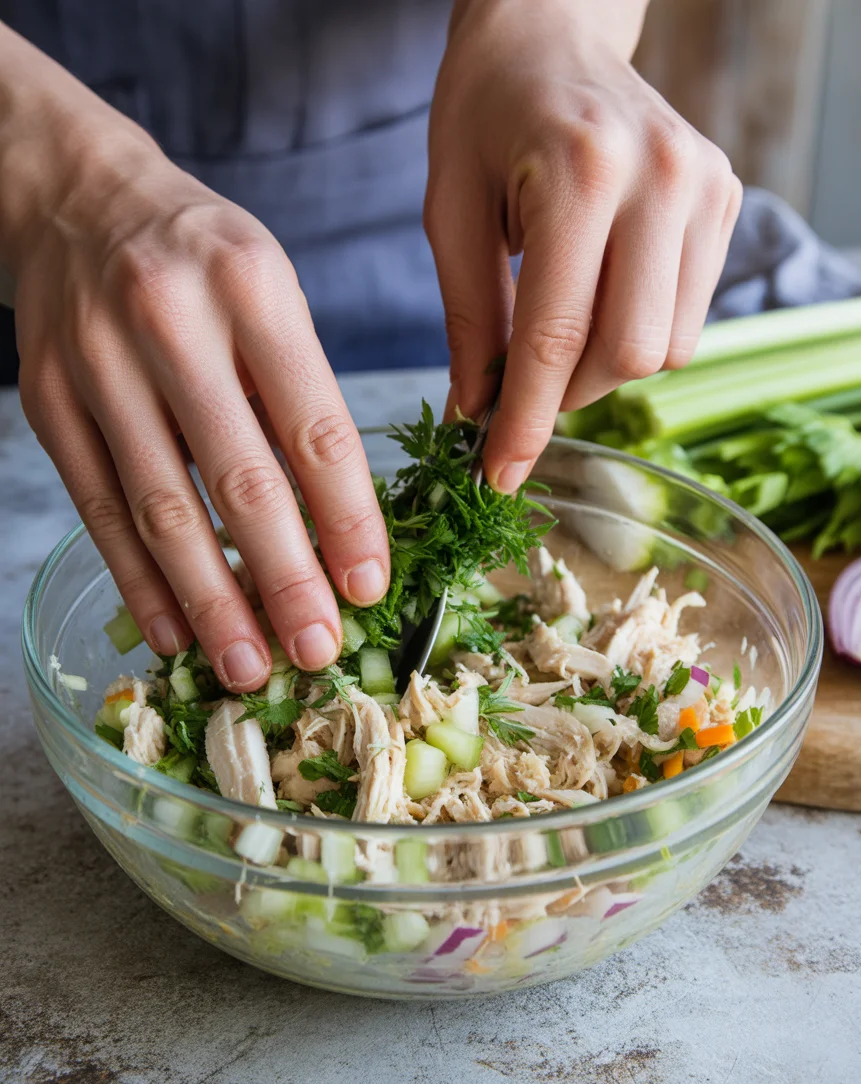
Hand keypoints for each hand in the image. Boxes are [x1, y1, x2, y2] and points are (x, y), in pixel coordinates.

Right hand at [1, 31, 388, 690]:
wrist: (78, 197)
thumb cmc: (202, 256)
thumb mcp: (272, 289)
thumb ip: (302, 391)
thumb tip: (336, 526)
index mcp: (252, 286)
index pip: (315, 425)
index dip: (348, 519)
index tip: (371, 586)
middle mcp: (170, 320)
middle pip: (240, 478)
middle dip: (285, 579)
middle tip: (318, 650)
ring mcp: (97, 363)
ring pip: (162, 507)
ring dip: (210, 600)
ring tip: (248, 667)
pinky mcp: (47, 400)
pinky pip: (99, 507)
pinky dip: (139, 580)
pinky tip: (173, 632)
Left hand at [426, 0, 742, 491]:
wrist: (551, 30)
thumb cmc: (484, 114)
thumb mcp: (450, 212)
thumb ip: (468, 319)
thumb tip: (477, 416)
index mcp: (579, 172)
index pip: (556, 334)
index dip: (525, 420)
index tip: (497, 475)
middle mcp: (660, 177)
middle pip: (628, 353)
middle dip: (566, 395)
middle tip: (521, 383)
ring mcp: (706, 186)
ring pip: (666, 347)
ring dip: (604, 369)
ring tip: (559, 332)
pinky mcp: (727, 197)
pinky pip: (688, 317)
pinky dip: (637, 334)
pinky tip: (600, 298)